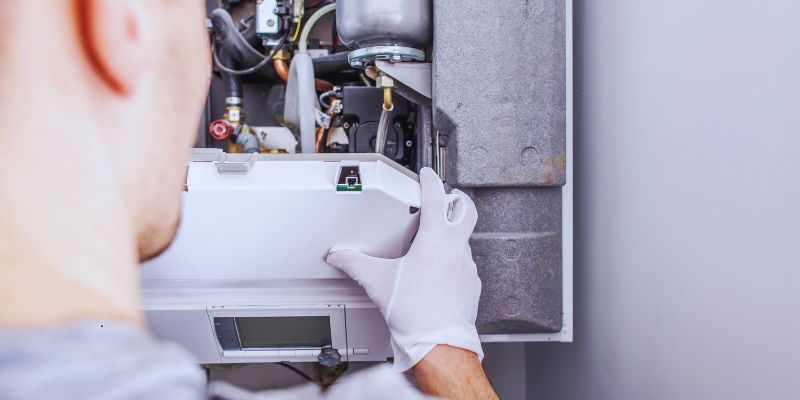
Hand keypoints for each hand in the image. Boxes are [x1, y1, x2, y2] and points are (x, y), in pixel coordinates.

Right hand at [326, 167, 481, 370]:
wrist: (439, 344)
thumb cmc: (415, 314)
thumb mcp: (378, 283)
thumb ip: (355, 264)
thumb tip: (339, 256)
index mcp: (435, 241)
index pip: (437, 198)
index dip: (432, 181)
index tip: (428, 175)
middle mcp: (456, 249)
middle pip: (466, 211)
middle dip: (458, 199)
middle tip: (448, 196)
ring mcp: (467, 267)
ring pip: (464, 240)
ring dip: (452, 234)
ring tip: (434, 241)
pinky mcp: (471, 285)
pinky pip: (465, 264)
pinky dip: (453, 260)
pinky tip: (439, 272)